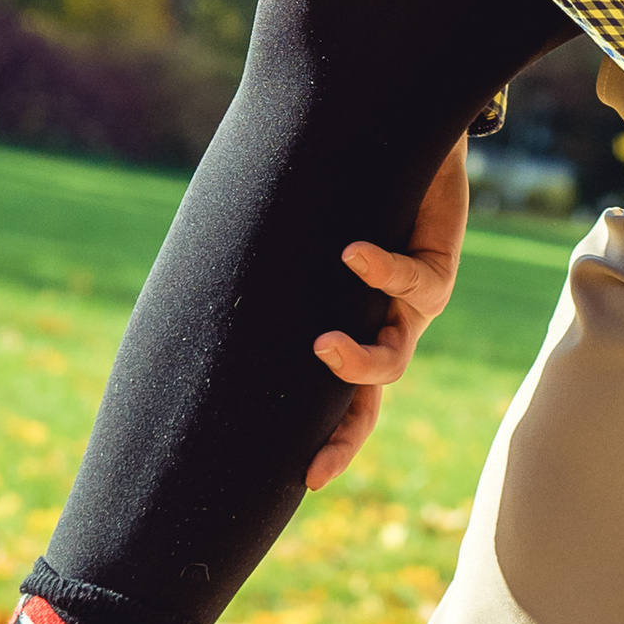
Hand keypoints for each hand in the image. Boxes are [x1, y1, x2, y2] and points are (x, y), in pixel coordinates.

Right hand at [305, 139, 470, 490]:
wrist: (410, 141)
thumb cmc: (351, 193)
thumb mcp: (307, 246)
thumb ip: (273, 276)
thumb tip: (185, 292)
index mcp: (358, 332)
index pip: (348, 403)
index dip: (333, 445)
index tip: (308, 482)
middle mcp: (387, 327)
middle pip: (372, 398)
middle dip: (346, 433)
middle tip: (315, 457)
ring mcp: (414, 305)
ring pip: (394, 356)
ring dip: (359, 362)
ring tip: (322, 346)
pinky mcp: (438, 267)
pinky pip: (415, 283)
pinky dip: (381, 271)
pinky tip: (352, 253)